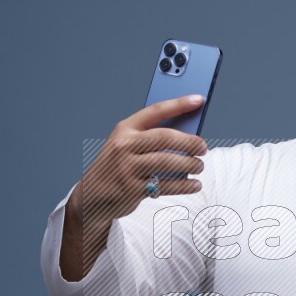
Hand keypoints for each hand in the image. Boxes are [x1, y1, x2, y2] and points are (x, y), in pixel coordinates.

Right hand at [60, 94, 206, 280]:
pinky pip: (165, 185)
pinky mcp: (132, 189)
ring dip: (190, 164)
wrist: (92, 196)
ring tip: (199, 166)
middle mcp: (124, 146)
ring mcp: (127, 168)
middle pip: (164, 138)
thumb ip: (150, 138)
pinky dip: (184, 185)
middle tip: (203, 147)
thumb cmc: (117, 166)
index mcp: (125, 129)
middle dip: (190, 142)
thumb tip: (188, 134)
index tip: (199, 100)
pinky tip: (194, 184)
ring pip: (167, 162)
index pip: (156, 111)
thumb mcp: (126, 145)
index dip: (179, 104)